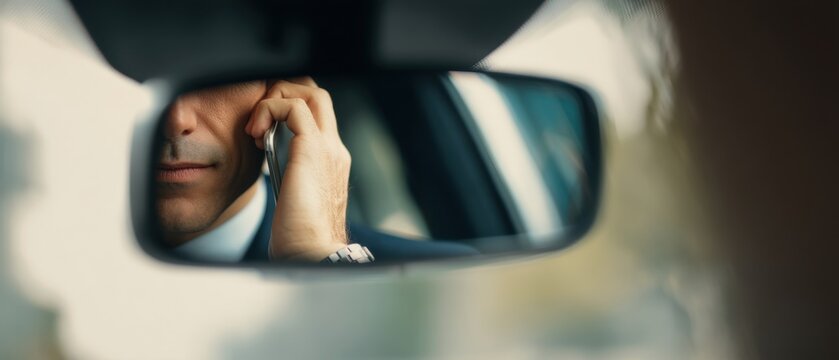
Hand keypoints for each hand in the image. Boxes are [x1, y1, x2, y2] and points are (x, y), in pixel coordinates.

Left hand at [244, 77, 350, 261]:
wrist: (313, 255)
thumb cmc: (300, 241)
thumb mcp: (294, 203)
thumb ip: (288, 182)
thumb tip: (268, 174)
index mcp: (331, 163)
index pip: (316, 117)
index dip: (286, 110)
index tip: (261, 132)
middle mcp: (335, 151)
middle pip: (318, 96)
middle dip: (284, 93)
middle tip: (259, 119)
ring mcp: (328, 148)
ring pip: (310, 93)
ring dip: (275, 98)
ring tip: (255, 126)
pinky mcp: (312, 150)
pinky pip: (292, 107)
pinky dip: (269, 108)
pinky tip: (255, 131)